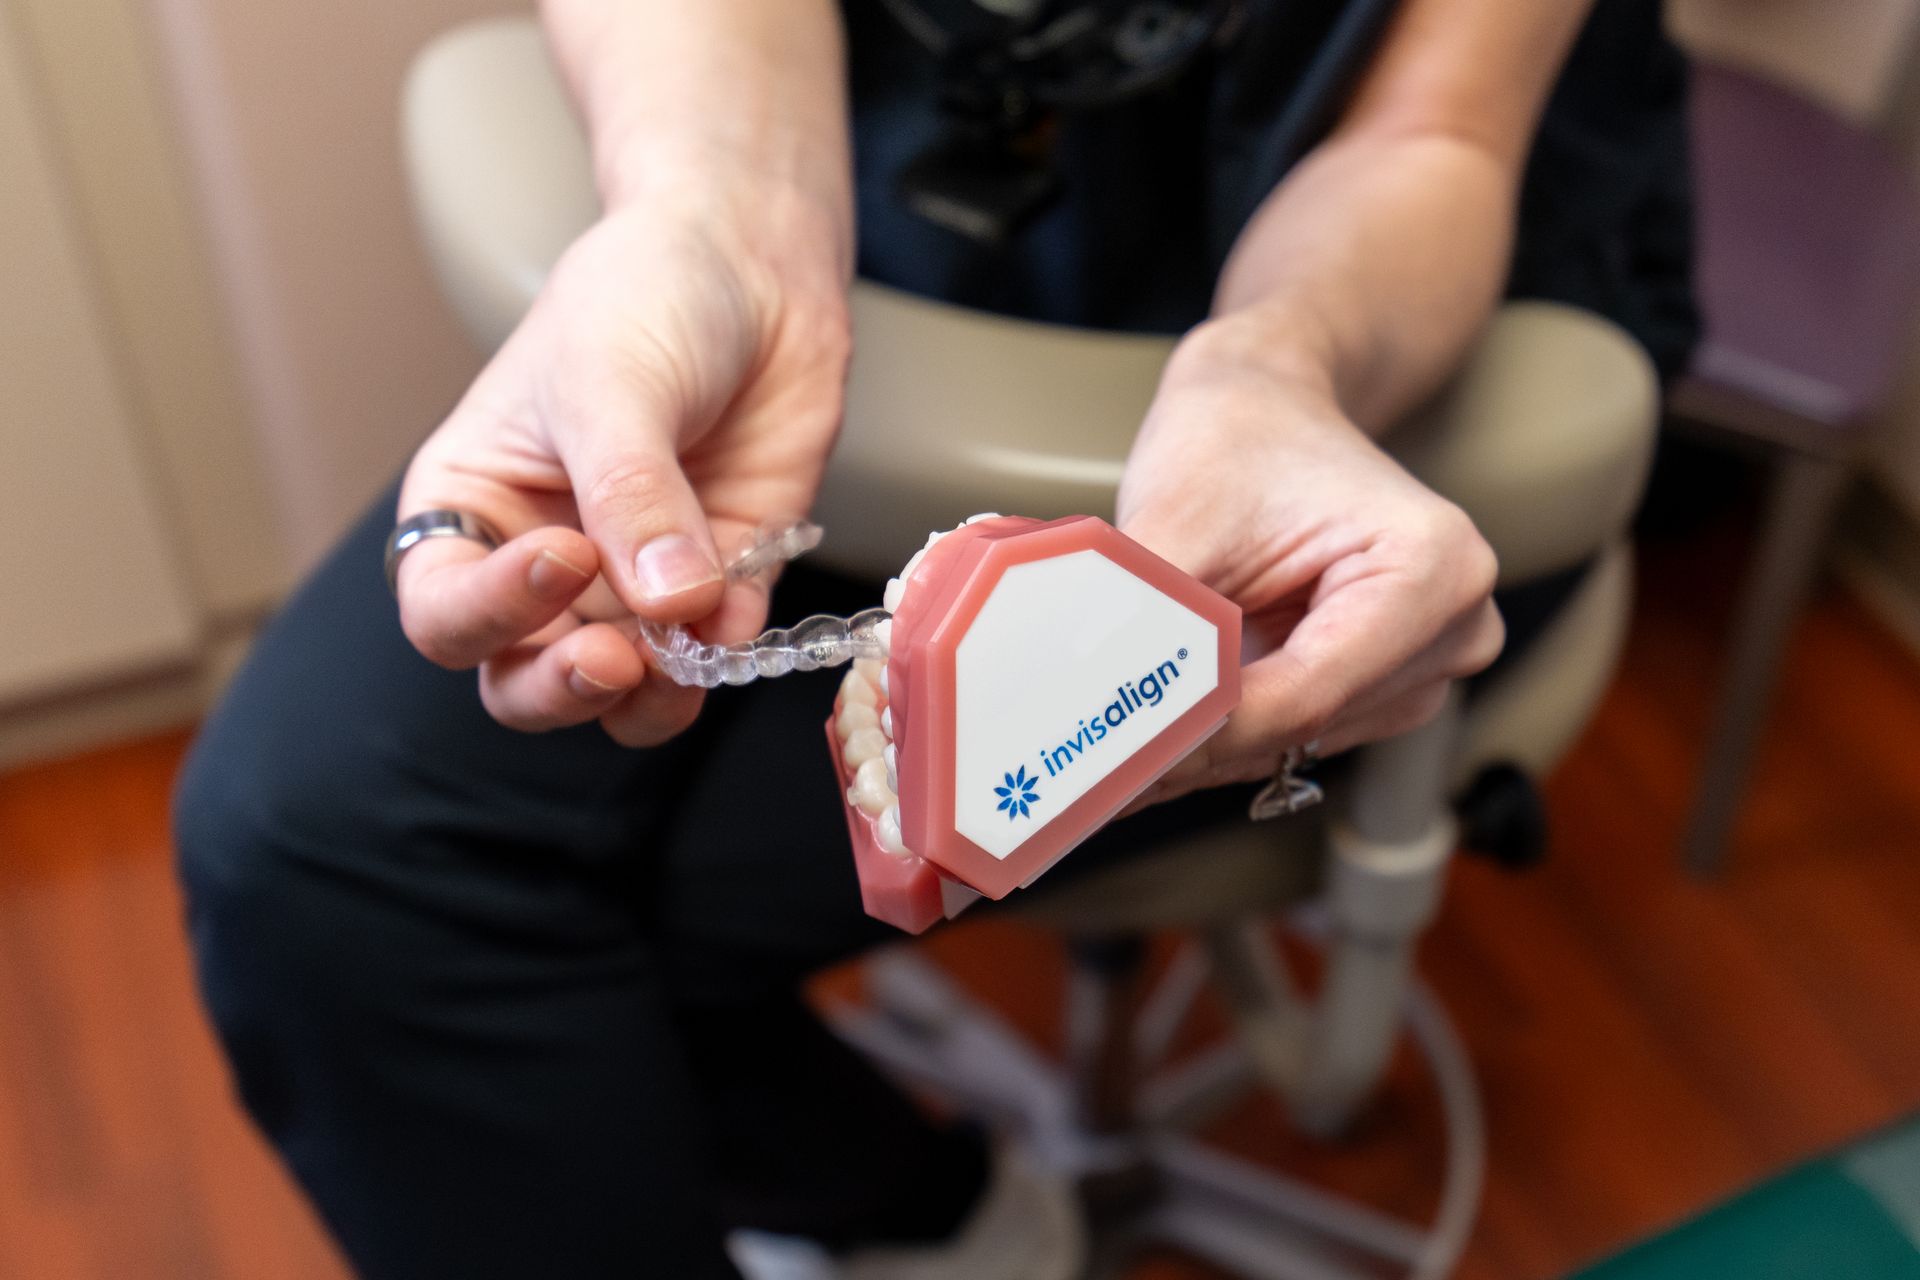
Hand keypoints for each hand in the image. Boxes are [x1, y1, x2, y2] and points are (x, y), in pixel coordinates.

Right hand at [393, 194, 849, 743]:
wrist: (751, 264)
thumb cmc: (641, 298)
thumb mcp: (608, 382)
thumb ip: (630, 494)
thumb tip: (667, 602)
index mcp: (472, 510)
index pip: (442, 610)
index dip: (490, 611)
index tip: (564, 555)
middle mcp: (541, 566)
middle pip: (518, 679)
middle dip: (561, 689)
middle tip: (614, 658)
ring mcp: (632, 584)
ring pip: (617, 695)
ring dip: (646, 699)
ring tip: (679, 656)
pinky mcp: (719, 584)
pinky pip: (712, 655)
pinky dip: (725, 653)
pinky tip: (738, 606)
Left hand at [1117, 326, 1503, 804]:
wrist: (1270, 406)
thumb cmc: (1241, 436)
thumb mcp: (1180, 515)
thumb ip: (1145, 613)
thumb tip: (1087, 693)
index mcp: (1431, 568)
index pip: (1303, 694)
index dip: (1201, 731)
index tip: (1115, 757)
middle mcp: (1451, 627)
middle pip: (1302, 726)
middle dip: (1191, 745)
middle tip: (1086, 768)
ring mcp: (1424, 666)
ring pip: (1291, 743)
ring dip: (1200, 749)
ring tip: (1107, 748)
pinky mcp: (1384, 689)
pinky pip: (1291, 735)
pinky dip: (1219, 734)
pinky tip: (1153, 729)